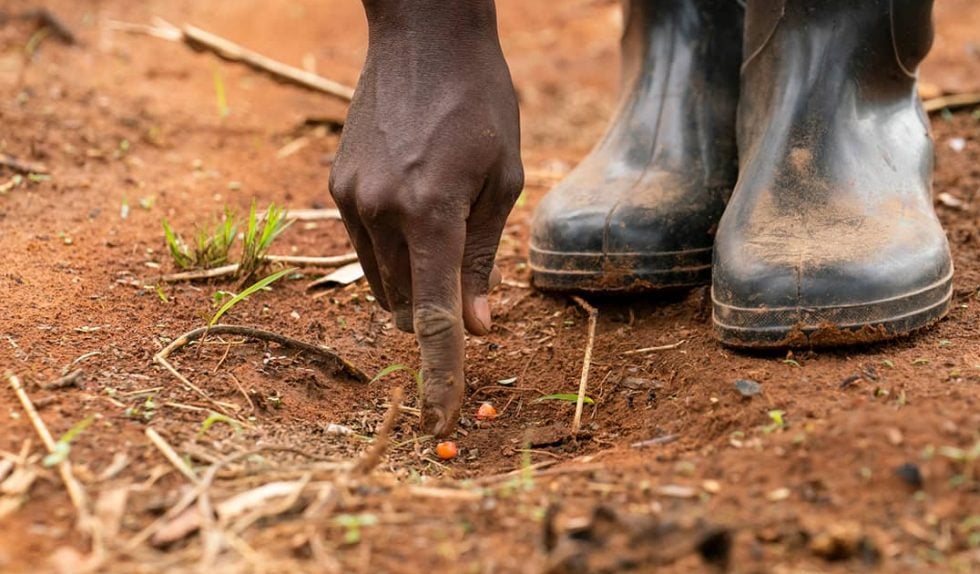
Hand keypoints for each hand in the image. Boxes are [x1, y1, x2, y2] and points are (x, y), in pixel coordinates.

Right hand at [330, 2, 522, 436]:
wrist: (423, 35)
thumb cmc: (480, 102)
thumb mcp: (502, 180)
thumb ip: (483, 259)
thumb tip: (478, 329)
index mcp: (431, 212)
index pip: (436, 317)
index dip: (441, 373)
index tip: (438, 417)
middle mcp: (380, 212)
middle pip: (407, 306)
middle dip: (437, 311)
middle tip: (468, 273)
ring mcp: (350, 200)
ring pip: (381, 283)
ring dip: (413, 283)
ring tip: (442, 223)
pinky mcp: (337, 186)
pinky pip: (364, 247)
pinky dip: (392, 251)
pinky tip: (414, 203)